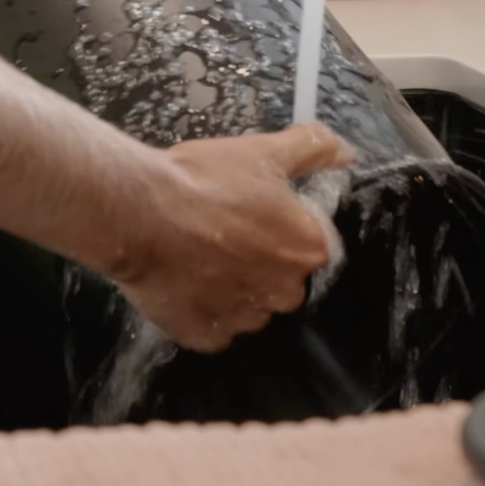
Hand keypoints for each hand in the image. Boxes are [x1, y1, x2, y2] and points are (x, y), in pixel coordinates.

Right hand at [110, 124, 354, 352]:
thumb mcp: (263, 152)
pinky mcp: (205, 335)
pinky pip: (213, 326)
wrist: (139, 213)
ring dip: (231, 285)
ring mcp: (243, 319)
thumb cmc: (203, 183)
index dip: (281, 225)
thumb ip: (312, 149)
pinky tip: (183, 278)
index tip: (253, 212)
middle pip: (280, 279)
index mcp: (307, 250)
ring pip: (248, 305)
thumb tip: (345, 152)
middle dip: (258, 259)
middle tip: (223, 229)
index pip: (310, 244)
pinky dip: (201, 307)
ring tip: (198, 252)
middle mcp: (284, 293)